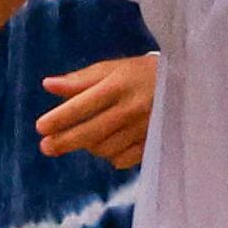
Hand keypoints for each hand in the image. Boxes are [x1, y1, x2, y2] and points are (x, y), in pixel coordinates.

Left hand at [36, 52, 158, 169]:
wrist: (187, 83)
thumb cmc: (142, 73)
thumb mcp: (113, 68)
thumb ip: (81, 79)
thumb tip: (48, 85)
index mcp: (119, 84)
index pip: (83, 104)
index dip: (59, 117)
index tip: (40, 127)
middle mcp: (130, 108)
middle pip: (91, 131)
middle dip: (65, 141)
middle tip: (46, 147)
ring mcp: (143, 129)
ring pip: (105, 148)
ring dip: (88, 146)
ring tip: (81, 140)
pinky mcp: (153, 143)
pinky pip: (123, 159)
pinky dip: (110, 156)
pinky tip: (106, 147)